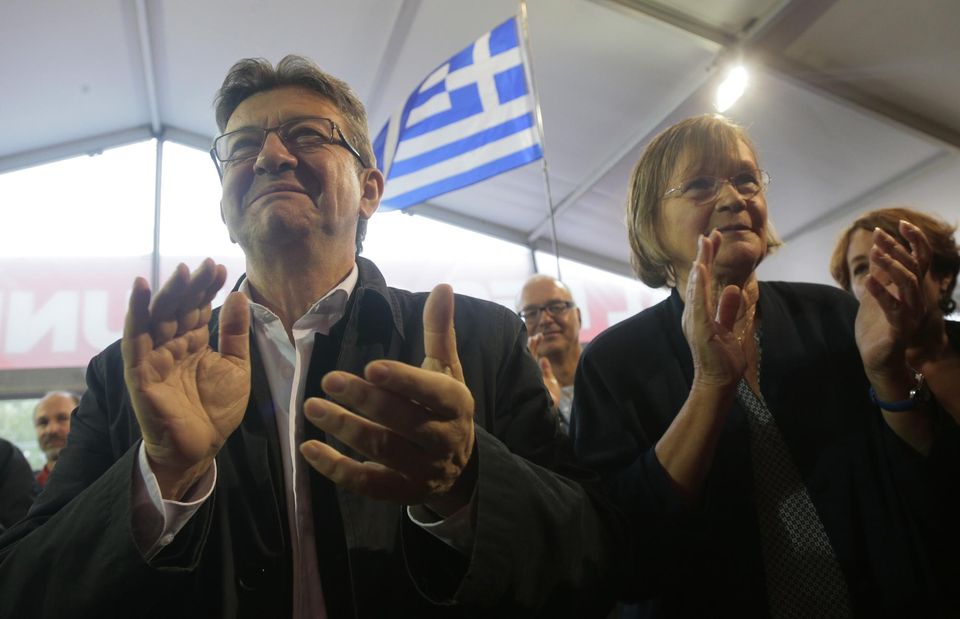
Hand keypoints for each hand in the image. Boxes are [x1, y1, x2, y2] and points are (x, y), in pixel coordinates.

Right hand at [122, 259, 250, 499]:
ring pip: (158, 317)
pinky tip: (141, 288)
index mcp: (194, 343)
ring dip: (169, 293)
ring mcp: (154, 356)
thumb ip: (234, 333)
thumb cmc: (216, 410)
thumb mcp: (235, 367)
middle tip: (205, 266)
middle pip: (179, 307)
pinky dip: (136, 312)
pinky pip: (135, 338)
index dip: (207, 288)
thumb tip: (238, 295)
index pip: (198, 308)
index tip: (219, 267)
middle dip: (192, 286)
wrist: (201, 448)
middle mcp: (172, 345)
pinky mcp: (139, 371)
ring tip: (183, 272)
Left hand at [300, 284, 476, 514]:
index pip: (434, 392)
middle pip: (403, 421)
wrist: (460, 469)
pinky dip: (336, 469)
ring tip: (312, 407)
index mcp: (456, 404)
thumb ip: (439, 332)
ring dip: (345, 429)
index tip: (371, 366)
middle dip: (365, 401)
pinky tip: (308, 449)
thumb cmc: (444, 408)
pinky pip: (367, 484)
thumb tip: (443, 286)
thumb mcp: (447, 370)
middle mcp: (444, 439)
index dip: (404, 381)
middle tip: (328, 379)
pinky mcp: (401, 492)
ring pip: (382, 450)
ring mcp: (423, 469)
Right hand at [527, 333, 561, 406]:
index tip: (539, 336)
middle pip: (530, 354)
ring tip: (536, 337)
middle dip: (533, 344)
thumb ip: (547, 370)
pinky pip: (528, 362)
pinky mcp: (529, 376)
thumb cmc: (551, 400)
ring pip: (528, 357)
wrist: (549, 410)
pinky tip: (532, 344)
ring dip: (531, 346)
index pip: (533, 356)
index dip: (536, 346)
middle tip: (538, 335)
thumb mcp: (551, 382)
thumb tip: (544, 359)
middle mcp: (531, 372)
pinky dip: (529, 352)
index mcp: (535, 373)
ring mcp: (529, 374)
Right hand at [681, 231, 745, 388]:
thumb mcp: (728, 327)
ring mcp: (694, 320)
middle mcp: (693, 313)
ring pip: (697, 287)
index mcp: (698, 312)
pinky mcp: (700, 328)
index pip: (702, 281)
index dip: (706, 260)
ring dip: (700, 264)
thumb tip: (733, 288)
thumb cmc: (721, 358)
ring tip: (704, 245)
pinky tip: (699, 269)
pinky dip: (698, 285)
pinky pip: (698, 303)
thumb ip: (727, 308)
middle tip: (708, 234)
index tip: (711, 240)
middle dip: (703, 256)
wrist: (718, 381)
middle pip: (698, 280)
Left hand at [856, 222, 938, 376]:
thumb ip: (879, 275)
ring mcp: (910, 315)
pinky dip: (881, 294)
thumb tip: (876, 251)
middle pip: (913, 268)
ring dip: (891, 266)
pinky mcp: (899, 329)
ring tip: (875, 252)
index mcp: (911, 291)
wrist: (878, 360)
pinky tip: (867, 281)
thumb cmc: (878, 328)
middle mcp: (915, 300)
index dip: (914, 241)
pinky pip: (893, 309)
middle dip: (896, 249)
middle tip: (878, 235)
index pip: (919, 260)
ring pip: (908, 285)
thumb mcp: (876, 295)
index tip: (900, 223)